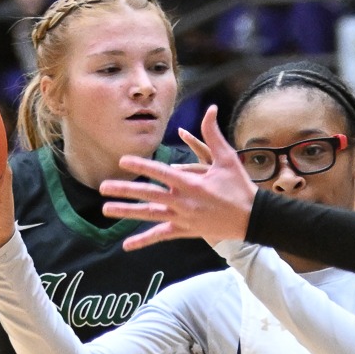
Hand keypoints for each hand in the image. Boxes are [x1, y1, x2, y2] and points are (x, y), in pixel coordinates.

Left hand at [101, 107, 257, 251]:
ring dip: (127, 212)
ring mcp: (182, 218)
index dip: (140, 166)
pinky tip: (127, 245)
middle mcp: (183, 202)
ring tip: (106, 210)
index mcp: (191, 183)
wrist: (252, 218)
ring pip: (149, 215)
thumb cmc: (239, 187)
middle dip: (124, 190)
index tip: (122, 161)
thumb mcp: (227, 158)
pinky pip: (161, 235)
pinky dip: (144, 240)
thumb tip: (210, 108)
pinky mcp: (186, 231)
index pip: (160, 173)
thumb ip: (213, 134)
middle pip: (148, 194)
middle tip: (102, 187)